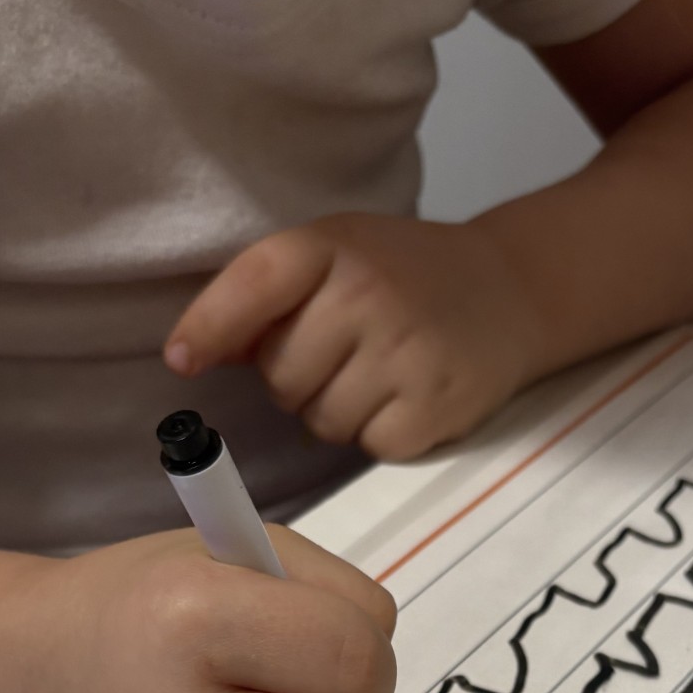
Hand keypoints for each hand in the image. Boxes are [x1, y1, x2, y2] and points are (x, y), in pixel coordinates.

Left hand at [164, 214, 542, 461]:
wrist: (510, 291)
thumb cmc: (406, 277)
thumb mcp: (337, 257)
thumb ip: (268, 298)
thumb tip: (195, 352)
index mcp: (333, 246)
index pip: (253, 287)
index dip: (209, 328)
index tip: (181, 361)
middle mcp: (368, 294)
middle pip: (280, 377)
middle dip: (297, 380)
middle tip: (343, 354)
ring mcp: (405, 352)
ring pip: (320, 421)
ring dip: (338, 412)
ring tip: (378, 375)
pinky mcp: (433, 405)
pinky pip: (369, 446)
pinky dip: (380, 434)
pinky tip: (406, 398)